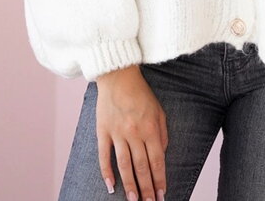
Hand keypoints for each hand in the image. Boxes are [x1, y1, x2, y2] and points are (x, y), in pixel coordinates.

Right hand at [96, 64, 167, 199]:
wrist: (118, 76)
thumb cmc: (141, 93)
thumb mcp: (159, 111)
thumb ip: (162, 134)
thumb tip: (161, 155)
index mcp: (151, 128)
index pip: (157, 161)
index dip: (159, 180)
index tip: (162, 195)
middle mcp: (134, 133)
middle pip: (141, 167)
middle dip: (146, 189)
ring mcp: (117, 133)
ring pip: (124, 165)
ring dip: (129, 185)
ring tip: (133, 200)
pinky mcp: (103, 131)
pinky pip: (104, 156)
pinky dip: (106, 172)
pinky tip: (110, 186)